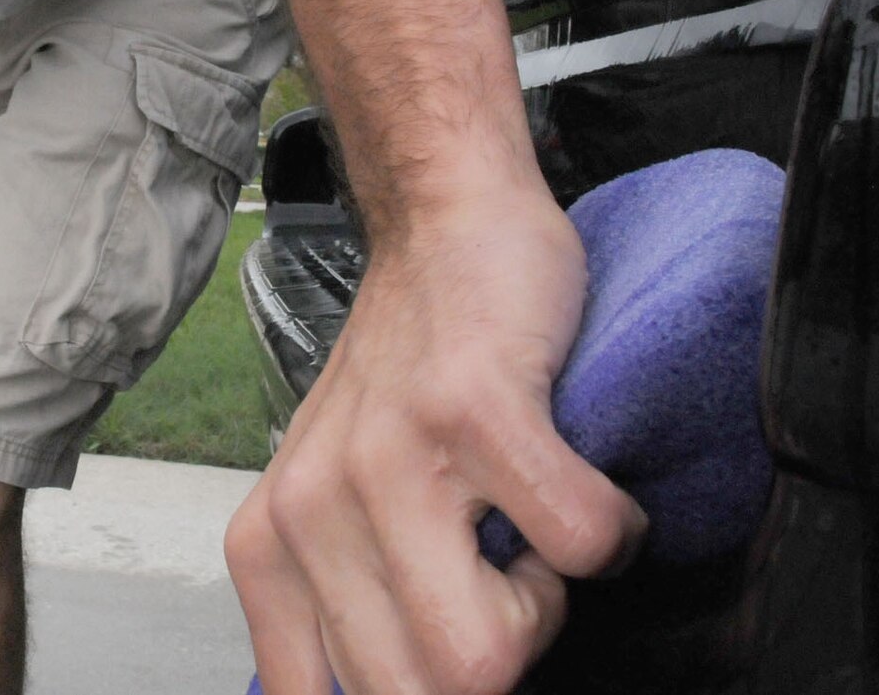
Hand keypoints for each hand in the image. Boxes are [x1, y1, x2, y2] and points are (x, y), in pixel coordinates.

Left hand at [227, 187, 647, 693]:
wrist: (443, 227)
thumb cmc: (407, 376)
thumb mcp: (334, 503)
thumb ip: (348, 609)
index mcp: (268, 550)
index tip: (457, 644)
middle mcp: (307, 511)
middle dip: (494, 653)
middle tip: (501, 568)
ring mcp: (385, 458)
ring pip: (488, 651)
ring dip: (548, 598)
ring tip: (529, 518)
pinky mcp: (470, 410)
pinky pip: (579, 545)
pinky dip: (611, 526)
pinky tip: (576, 471)